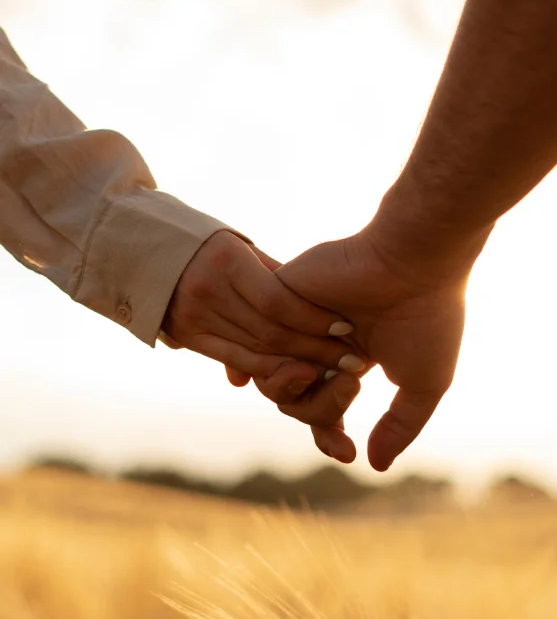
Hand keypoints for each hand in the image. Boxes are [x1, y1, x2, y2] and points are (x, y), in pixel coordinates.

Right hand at [162, 230, 366, 404]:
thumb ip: (275, 275)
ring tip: (333, 371)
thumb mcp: (240, 247)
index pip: (277, 300)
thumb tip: (317, 306)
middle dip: (315, 348)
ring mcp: (194, 317)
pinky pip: (235, 358)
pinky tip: (296, 375)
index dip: (313, 318)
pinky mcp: (187, 337)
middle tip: (352, 360)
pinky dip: (267, 369)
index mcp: (226, 261)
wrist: (142, 248)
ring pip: (255, 349)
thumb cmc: (206, 243)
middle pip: (270, 330)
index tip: (346, 326)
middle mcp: (207, 291)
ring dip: (298, 364)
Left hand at [275, 230, 467, 470]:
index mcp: (351, 356)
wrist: (417, 262)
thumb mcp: (423, 385)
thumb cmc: (428, 318)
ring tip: (344, 371)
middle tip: (353, 383)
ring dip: (306, 390)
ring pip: (273, 381)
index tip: (347, 452)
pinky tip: (310, 360)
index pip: (322, 408)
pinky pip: (259, 346)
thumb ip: (398, 426)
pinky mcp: (278, 296)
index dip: (328, 435)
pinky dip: (282, 361)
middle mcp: (320, 340)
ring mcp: (298, 320)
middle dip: (322, 410)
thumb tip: (373, 466)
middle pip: (294, 401)